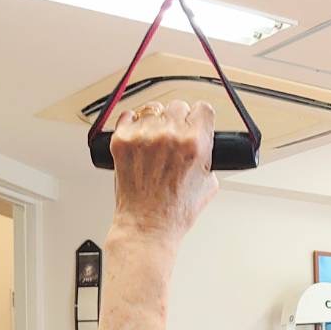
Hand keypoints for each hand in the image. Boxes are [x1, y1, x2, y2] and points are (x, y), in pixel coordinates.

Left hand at [110, 99, 219, 246]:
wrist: (147, 224)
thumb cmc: (175, 211)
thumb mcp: (208, 184)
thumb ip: (206, 156)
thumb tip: (202, 142)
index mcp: (194, 144)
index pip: (202, 109)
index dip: (200, 117)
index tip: (196, 121)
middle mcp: (169, 136)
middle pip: (177, 105)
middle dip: (178, 120)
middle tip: (174, 136)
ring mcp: (143, 136)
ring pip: (153, 108)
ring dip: (156, 120)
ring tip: (155, 139)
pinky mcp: (122, 140)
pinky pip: (128, 116)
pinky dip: (133, 124)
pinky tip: (139, 139)